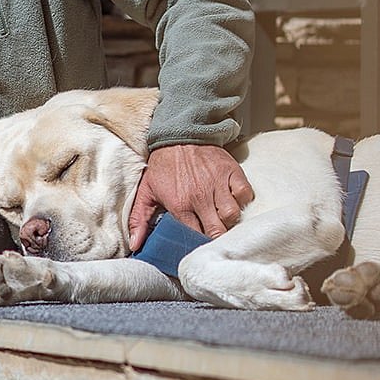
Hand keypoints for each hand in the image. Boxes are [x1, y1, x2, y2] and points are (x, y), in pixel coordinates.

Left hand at [128, 144, 252, 250]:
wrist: (178, 134)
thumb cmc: (163, 165)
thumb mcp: (146, 191)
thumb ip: (139, 220)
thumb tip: (135, 244)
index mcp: (180, 205)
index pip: (195, 237)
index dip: (197, 244)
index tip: (197, 245)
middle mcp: (201, 197)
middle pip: (217, 230)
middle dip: (216, 237)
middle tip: (213, 236)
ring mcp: (218, 184)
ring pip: (232, 215)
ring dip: (229, 221)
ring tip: (222, 219)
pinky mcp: (231, 171)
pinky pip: (245, 194)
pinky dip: (242, 200)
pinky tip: (233, 201)